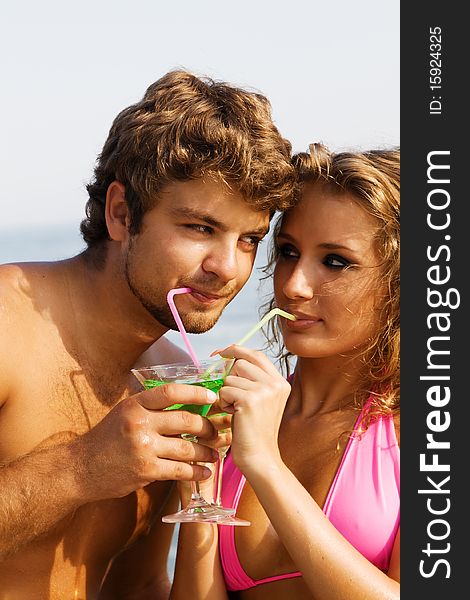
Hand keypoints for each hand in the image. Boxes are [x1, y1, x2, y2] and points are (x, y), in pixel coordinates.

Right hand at [72, 383, 218, 501]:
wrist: (81, 468)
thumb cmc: (107, 438)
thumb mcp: (124, 412)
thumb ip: (150, 407)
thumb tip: (186, 404)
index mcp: (135, 404)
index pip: (171, 392)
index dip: (195, 393)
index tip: (212, 397)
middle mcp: (139, 422)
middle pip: (186, 420)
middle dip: (207, 427)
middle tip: (217, 431)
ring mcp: (143, 447)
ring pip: (186, 447)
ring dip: (206, 451)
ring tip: (215, 454)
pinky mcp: (145, 470)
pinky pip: (179, 470)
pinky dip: (196, 472)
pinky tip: (205, 472)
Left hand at [217, 345, 290, 475]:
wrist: (260, 457)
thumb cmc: (254, 430)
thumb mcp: (261, 400)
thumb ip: (253, 379)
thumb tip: (229, 358)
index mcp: (281, 382)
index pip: (256, 354)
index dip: (237, 350)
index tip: (220, 352)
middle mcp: (275, 383)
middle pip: (240, 363)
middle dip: (230, 378)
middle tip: (234, 398)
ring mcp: (264, 390)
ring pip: (230, 377)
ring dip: (227, 393)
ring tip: (237, 410)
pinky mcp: (250, 399)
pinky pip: (225, 390)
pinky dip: (223, 402)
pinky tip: (234, 415)